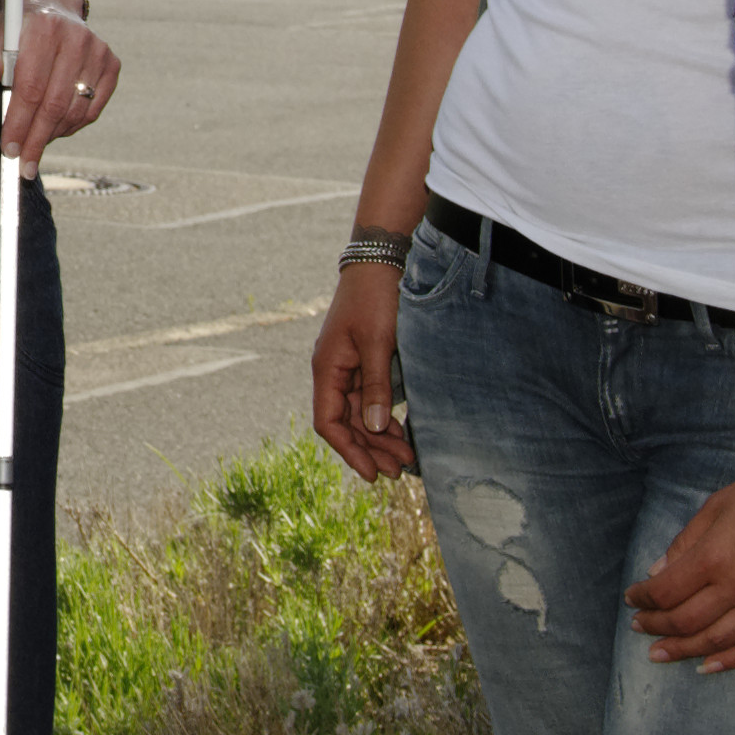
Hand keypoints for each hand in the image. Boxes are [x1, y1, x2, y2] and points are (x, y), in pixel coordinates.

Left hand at [0, 0, 114, 156]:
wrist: (52, 6)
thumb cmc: (20, 29)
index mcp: (44, 29)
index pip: (30, 88)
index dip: (18, 123)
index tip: (8, 149)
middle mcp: (76, 39)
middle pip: (54, 104)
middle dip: (36, 139)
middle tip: (24, 164)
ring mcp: (98, 52)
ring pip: (75, 110)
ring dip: (54, 135)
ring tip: (35, 145)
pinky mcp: (112, 64)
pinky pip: (93, 109)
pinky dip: (73, 126)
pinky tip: (56, 131)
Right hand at [307, 267, 412, 479]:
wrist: (381, 261)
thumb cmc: (376, 297)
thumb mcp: (378, 343)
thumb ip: (376, 386)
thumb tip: (375, 428)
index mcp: (327, 368)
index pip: (329, 423)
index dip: (349, 451)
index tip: (373, 473)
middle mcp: (333, 372)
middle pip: (346, 423)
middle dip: (371, 449)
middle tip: (399, 471)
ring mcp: (348, 367)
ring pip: (360, 414)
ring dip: (380, 437)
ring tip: (407, 457)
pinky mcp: (365, 360)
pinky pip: (370, 399)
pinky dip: (384, 417)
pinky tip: (402, 431)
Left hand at [630, 432, 734, 669]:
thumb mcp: (715, 507)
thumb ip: (685, 544)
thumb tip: (659, 571)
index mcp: (714, 558)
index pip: (666, 591)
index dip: (643, 598)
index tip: (633, 598)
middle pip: (686, 620)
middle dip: (656, 626)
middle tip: (640, 626)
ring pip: (716, 640)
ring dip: (684, 648)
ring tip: (662, 651)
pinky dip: (730, 661)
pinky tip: (707, 665)